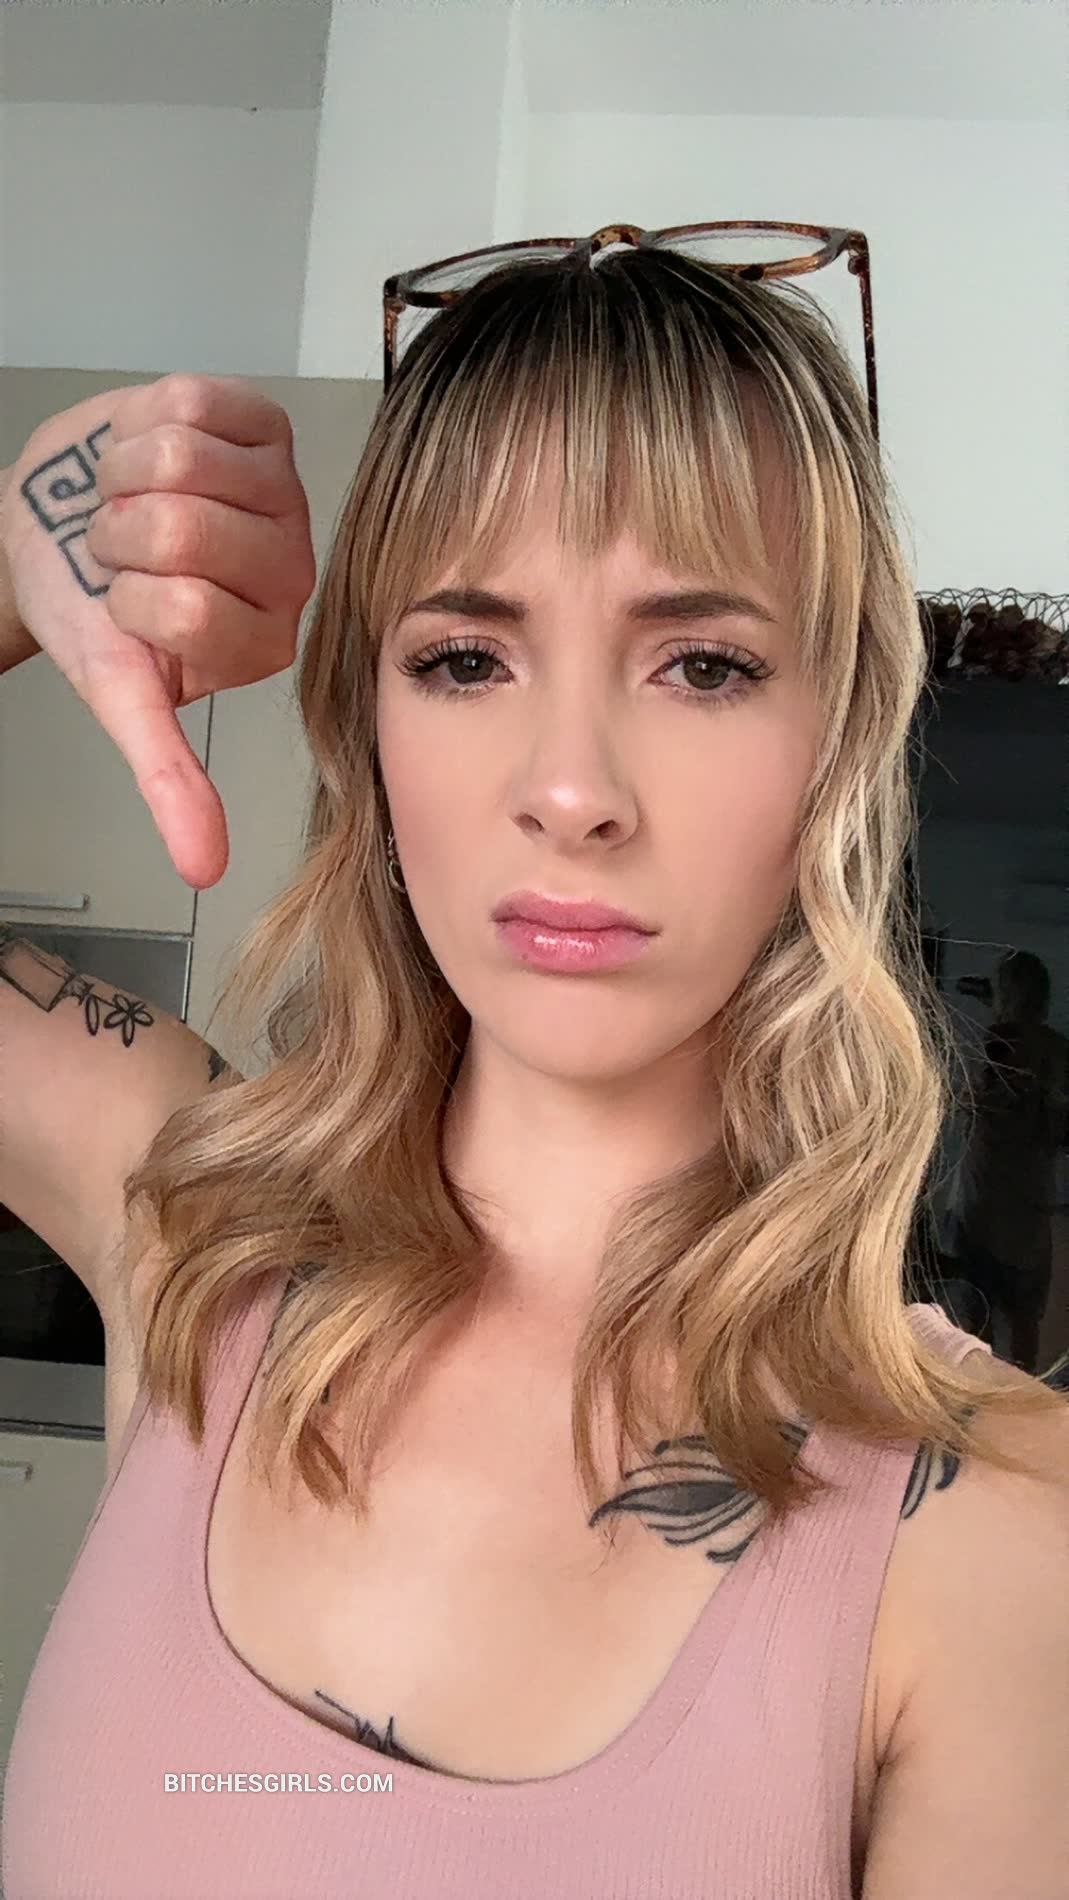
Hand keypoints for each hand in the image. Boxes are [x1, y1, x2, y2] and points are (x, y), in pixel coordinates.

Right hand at [0, 373, 316, 887]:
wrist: (59, 520)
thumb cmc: (92, 605)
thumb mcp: (119, 694)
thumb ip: (167, 777)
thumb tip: (204, 868)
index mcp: (264, 641)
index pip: (185, 608)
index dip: (126, 599)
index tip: (125, 608)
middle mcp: (292, 569)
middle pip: (180, 530)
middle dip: (116, 536)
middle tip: (119, 551)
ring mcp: (283, 489)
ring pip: (180, 458)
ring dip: (123, 478)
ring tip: (130, 501)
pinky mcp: (264, 422)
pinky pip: (188, 403)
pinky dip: (137, 424)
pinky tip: (146, 455)